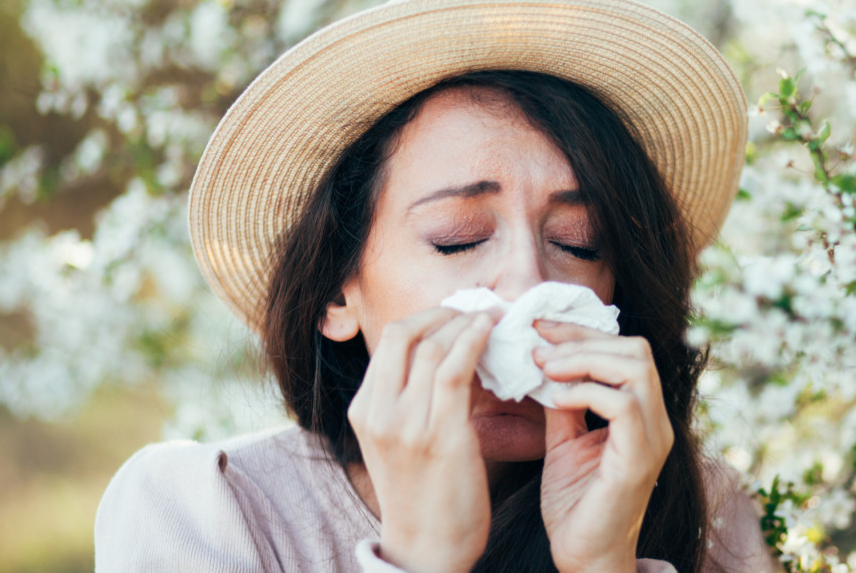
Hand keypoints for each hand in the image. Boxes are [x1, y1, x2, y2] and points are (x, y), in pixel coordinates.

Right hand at [348, 307, 496, 572]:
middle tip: (477, 308)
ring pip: (433, 346)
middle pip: (406, 333)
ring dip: (467, 323)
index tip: (457, 311)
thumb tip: (445, 352)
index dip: (427, 316)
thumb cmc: (423, 494)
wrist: (426, 550)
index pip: (391, 340)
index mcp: (363, 410)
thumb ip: (409, 399)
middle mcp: (377, 412)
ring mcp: (406, 424)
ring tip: (492, 316)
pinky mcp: (439, 435)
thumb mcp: (398, 440)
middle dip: (445, 312)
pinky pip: (455, 370)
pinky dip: (474, 341)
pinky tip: (491, 332)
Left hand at [532, 321, 674, 572]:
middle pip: (636, 349)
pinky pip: (624, 405)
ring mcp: (653, 440)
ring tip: (546, 366)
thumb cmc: (576, 505)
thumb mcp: (564, 441)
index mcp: (643, 414)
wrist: (584, 558)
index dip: (583, 332)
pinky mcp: (639, 460)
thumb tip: (545, 361)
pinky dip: (586, 391)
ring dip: (584, 358)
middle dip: (583, 337)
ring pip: (635, 368)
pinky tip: (556, 398)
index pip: (626, 350)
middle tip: (539, 344)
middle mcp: (657, 422)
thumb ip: (562, 403)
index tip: (540, 328)